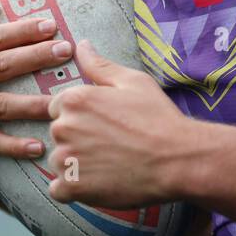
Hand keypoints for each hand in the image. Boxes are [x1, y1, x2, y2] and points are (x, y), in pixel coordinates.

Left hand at [47, 40, 197, 207]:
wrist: (177, 160)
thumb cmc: (158, 118)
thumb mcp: (133, 82)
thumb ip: (99, 65)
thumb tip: (81, 45)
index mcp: (75, 99)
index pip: (58, 108)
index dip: (81, 116)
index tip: (103, 125)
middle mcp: (64, 127)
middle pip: (58, 134)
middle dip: (78, 139)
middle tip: (110, 145)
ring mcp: (66, 159)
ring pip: (59, 162)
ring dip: (76, 165)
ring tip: (108, 164)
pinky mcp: (73, 187)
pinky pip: (59, 190)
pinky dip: (74, 189)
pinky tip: (98, 183)